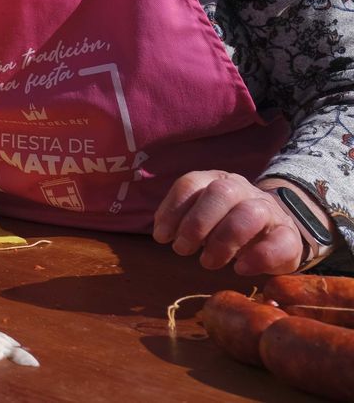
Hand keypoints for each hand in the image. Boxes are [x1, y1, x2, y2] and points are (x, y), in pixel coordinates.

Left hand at [152, 170, 305, 274]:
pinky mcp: (289, 236)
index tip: (162, 236)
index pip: (191, 183)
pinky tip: (240, 268)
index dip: (173, 209)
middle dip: (197, 222)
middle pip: (221, 192)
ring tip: (207, 262)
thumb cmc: (228, 225)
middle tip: (182, 250)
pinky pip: (280, 241)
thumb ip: (183, 220)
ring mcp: (269, 210)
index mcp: (216, 181)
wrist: (277, 231)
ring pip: (250, 213)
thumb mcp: (204, 218)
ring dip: (223, 240)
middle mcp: (243, 190)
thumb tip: (162, 233)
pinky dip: (258, 256)